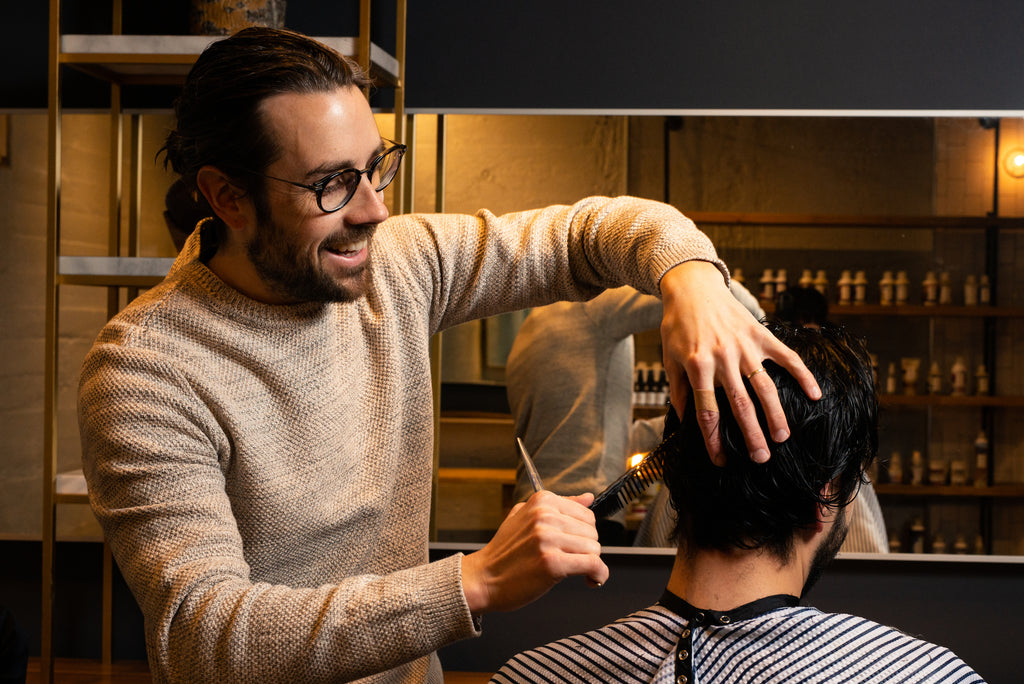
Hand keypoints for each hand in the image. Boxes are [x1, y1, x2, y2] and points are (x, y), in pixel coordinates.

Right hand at [460, 491, 608, 615]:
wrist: (483, 579)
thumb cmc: (505, 552)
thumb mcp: (526, 517)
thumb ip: (560, 505)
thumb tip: (589, 497)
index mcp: (542, 501)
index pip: (587, 514)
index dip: (584, 534)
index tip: (574, 546)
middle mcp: (545, 516)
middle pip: (592, 532)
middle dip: (587, 549)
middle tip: (572, 560)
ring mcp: (548, 539)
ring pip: (595, 549)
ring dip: (591, 564)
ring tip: (576, 571)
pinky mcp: (552, 563)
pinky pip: (593, 566)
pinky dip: (598, 576)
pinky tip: (591, 580)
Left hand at [659, 261, 820, 464]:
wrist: (692, 288)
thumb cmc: (678, 325)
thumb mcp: (670, 357)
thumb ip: (679, 390)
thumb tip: (685, 421)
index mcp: (698, 366)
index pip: (707, 412)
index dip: (713, 439)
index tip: (721, 460)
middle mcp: (723, 358)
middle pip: (740, 404)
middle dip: (751, 434)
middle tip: (761, 458)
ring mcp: (745, 346)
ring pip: (764, 386)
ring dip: (775, 414)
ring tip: (783, 437)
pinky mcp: (761, 334)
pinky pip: (786, 357)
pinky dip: (802, 375)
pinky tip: (816, 395)